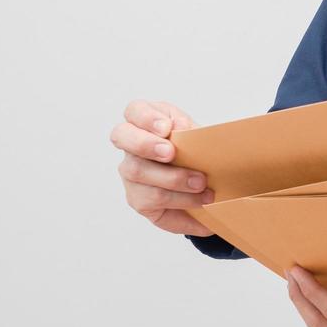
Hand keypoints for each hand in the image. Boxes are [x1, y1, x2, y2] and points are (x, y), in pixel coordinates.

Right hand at [111, 99, 215, 235]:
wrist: (203, 179)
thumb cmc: (194, 149)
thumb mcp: (197, 134)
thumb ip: (191, 131)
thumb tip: (188, 132)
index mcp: (146, 120)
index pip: (134, 110)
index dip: (146, 117)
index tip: (166, 127)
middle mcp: (130, 144)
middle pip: (123, 138)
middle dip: (146, 145)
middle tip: (171, 153)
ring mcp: (130, 172)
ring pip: (140, 174)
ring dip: (175, 181)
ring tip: (203, 187)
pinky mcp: (137, 199)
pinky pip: (154, 204)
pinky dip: (182, 209)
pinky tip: (201, 215)